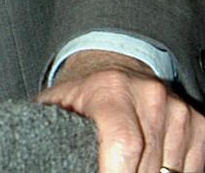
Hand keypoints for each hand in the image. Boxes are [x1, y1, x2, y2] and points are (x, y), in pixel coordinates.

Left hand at [36, 50, 204, 172]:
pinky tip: (146, 163)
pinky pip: (188, 168)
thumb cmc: (81, 94)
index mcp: (110, 88)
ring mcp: (178, 109)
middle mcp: (149, 95)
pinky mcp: (197, 123)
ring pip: (169, 171)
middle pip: (146, 165)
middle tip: (108, 170)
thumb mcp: (57, 107)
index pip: (123, 143)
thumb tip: (39, 158)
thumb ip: (51, 129)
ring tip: (122, 164)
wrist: (113, 67)